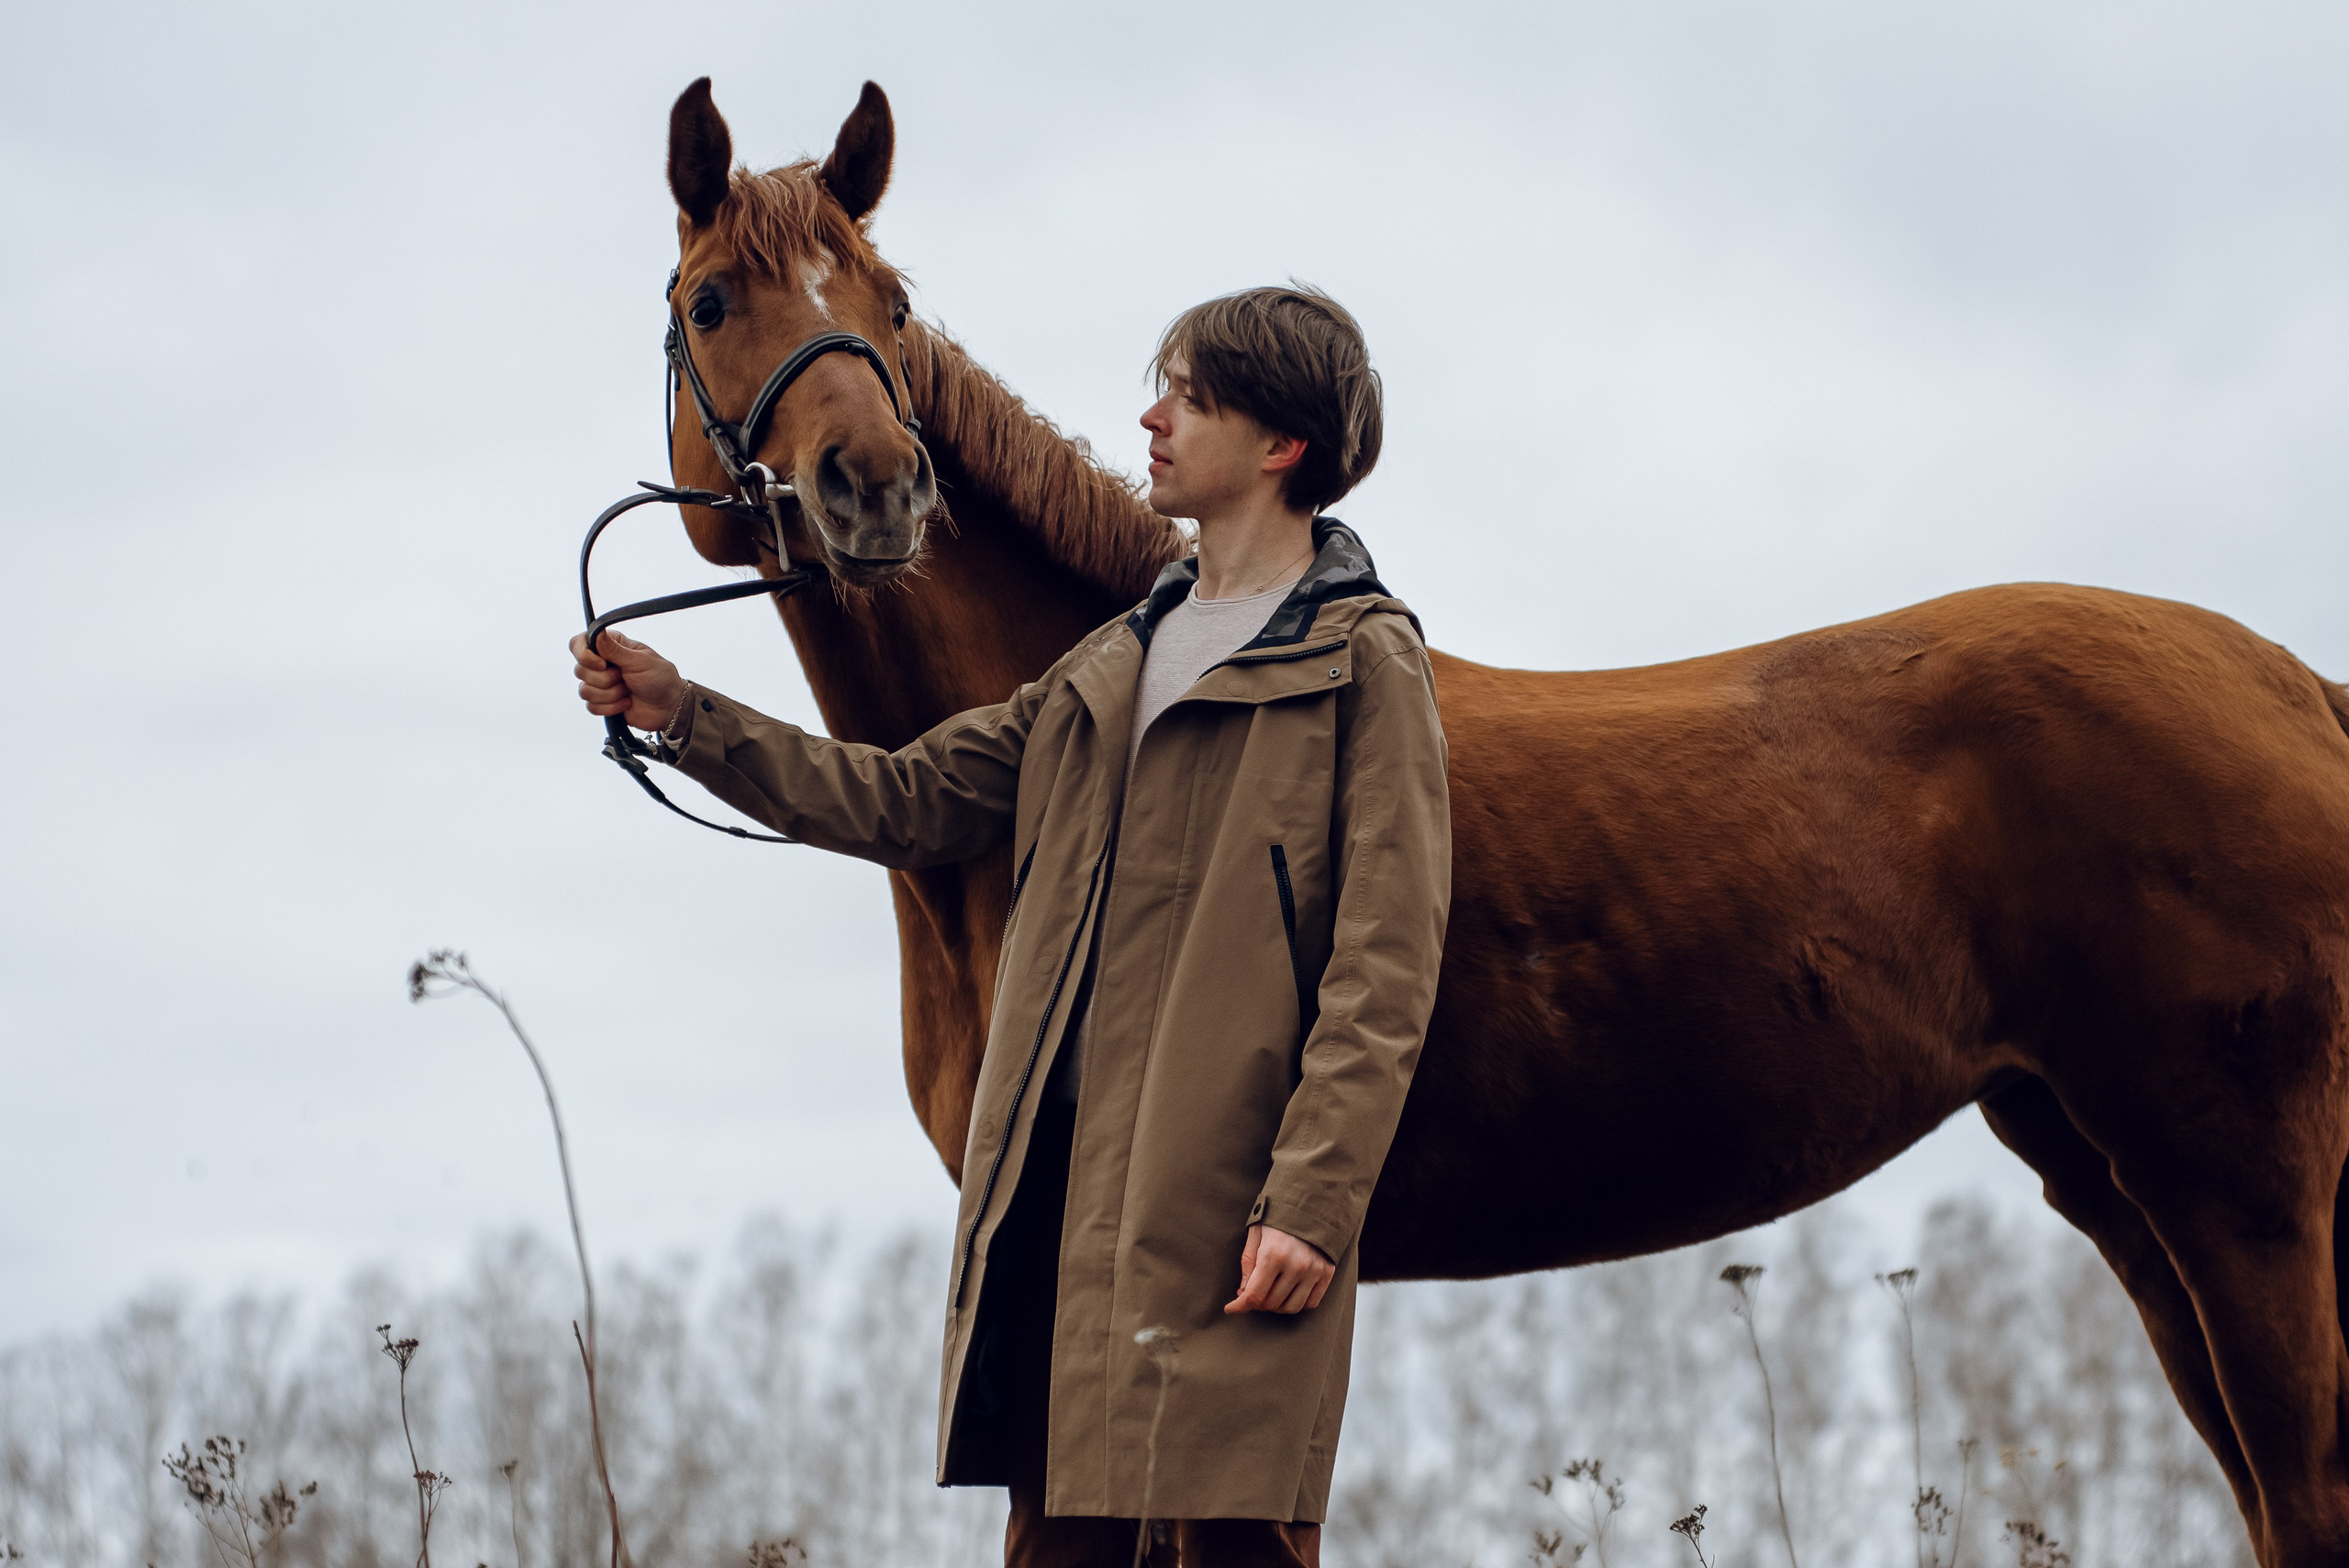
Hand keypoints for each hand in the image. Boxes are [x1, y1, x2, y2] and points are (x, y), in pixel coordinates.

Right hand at [570, 630, 685, 732]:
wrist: (669, 706)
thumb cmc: (659, 677)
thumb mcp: (640, 661)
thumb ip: (615, 650)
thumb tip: (597, 633)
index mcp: (609, 646)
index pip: (578, 643)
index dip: (584, 655)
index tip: (602, 664)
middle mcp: (600, 663)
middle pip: (579, 670)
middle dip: (605, 679)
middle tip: (625, 678)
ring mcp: (599, 684)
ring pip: (584, 691)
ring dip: (610, 694)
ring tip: (627, 691)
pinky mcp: (601, 702)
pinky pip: (591, 706)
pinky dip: (611, 707)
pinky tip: (626, 702)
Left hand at [1224, 1224, 1334, 1314]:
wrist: (1313, 1202)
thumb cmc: (1278, 1217)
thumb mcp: (1256, 1233)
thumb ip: (1248, 1263)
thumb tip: (1243, 1293)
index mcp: (1273, 1254)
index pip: (1254, 1295)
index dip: (1239, 1306)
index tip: (1230, 1308)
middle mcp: (1296, 1265)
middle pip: (1271, 1304)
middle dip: (1257, 1303)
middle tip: (1252, 1293)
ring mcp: (1314, 1270)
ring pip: (1291, 1307)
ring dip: (1276, 1306)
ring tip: (1270, 1293)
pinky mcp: (1327, 1272)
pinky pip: (1311, 1302)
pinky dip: (1297, 1303)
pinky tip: (1288, 1292)